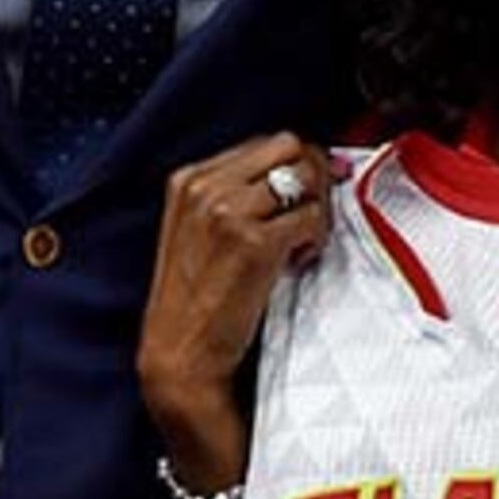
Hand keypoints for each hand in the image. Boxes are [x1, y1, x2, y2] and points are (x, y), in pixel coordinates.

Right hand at [138, 133, 333, 487]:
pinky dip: (316, 238)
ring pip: (305, 176)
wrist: (180, 356)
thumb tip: (310, 168)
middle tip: (313, 214)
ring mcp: (228, 212)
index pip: (264, 143)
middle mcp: (205, 187)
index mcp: (188, 179)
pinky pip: (311, 217)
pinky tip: (296, 262)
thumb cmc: (197, 301)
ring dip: (317, 207)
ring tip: (301, 243)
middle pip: (289, 145)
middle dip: (314, 174)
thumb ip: (239, 197)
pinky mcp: (254, 243)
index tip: (312, 189)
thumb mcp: (199, 232)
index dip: (298, 163)